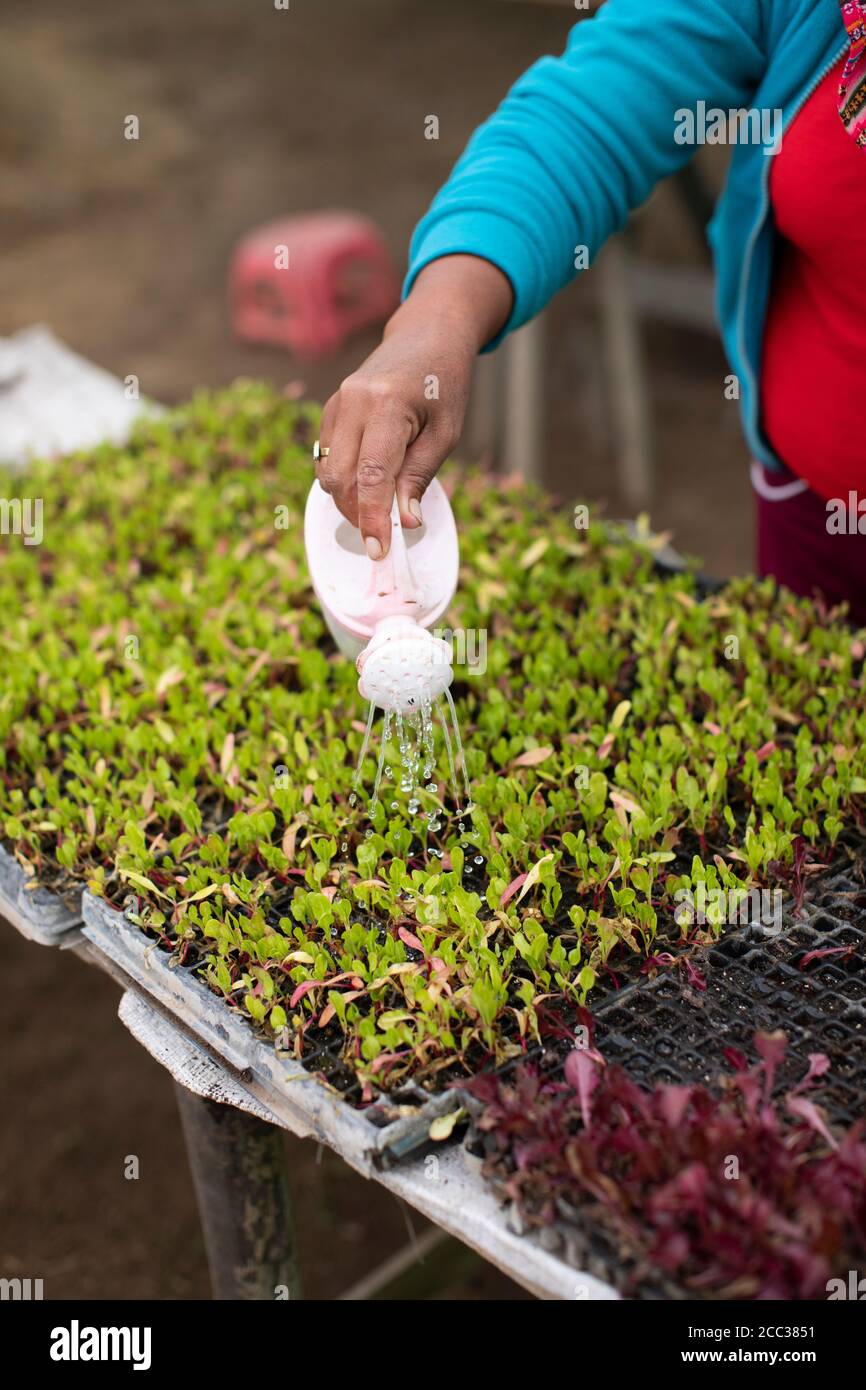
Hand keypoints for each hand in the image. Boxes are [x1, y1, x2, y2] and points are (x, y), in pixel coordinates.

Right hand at [315, 254, 512, 557]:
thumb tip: (407, 521)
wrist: (427, 335)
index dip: (373, 518)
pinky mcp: (331, 409)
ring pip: (327, 471)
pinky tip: (370, 478)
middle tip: (384, 531)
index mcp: (388, 405)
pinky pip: (328, 457)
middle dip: (357, 512)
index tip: (379, 550)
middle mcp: (353, 402)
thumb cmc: (444, 383)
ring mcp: (337, 403)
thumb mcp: (446, 433)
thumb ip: (420, 476)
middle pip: (339, 479)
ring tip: (381, 503)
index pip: (372, 475)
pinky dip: (345, 478)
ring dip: (349, 498)